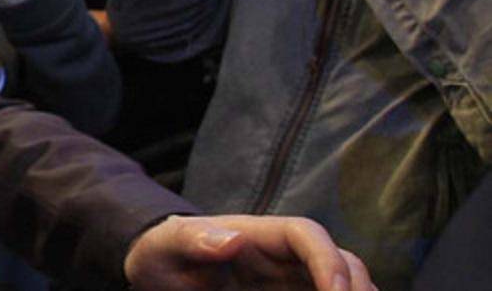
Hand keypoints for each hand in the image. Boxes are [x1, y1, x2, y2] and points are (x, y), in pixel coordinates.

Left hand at [124, 214, 372, 289]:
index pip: (307, 234)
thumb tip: (233, 240)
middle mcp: (286, 256)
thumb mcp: (165, 246)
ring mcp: (294, 281)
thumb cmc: (162, 254)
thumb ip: (191, 240)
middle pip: (343, 262)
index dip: (329, 260)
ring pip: (346, 285)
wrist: (161, 272)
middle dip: (358, 288)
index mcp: (259, 233)